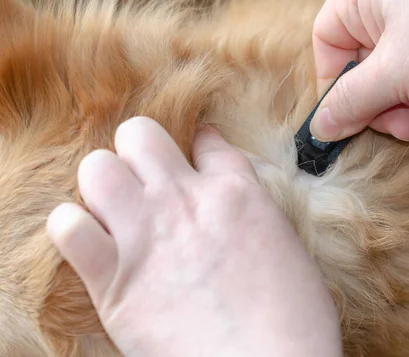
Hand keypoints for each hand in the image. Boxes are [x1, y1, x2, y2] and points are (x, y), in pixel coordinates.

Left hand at [46, 117, 342, 356]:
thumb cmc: (294, 318)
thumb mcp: (287, 246)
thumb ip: (254, 215)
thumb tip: (241, 208)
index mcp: (236, 193)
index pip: (207, 142)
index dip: (198, 142)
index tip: (193, 152)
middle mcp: (186, 201)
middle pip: (139, 134)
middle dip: (137, 151)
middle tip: (146, 182)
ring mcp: (149, 235)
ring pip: (97, 169)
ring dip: (102, 184)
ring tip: (115, 210)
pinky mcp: (116, 281)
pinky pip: (68, 228)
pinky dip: (72, 230)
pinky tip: (90, 244)